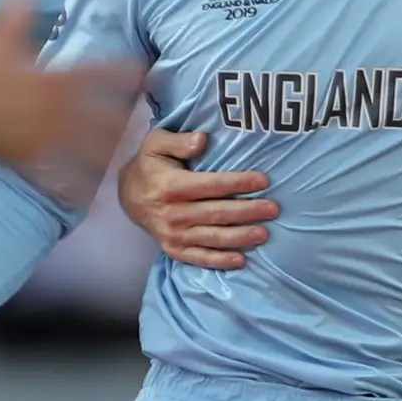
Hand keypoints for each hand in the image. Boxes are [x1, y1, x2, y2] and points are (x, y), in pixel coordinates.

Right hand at [0, 0, 139, 187]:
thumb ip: (17, 15)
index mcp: (54, 76)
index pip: (104, 73)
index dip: (129, 74)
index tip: (147, 76)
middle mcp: (55, 107)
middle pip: (109, 121)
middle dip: (125, 126)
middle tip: (136, 130)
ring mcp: (43, 136)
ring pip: (91, 155)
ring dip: (106, 160)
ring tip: (116, 165)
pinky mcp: (26, 159)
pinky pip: (59, 178)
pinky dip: (74, 189)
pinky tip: (85, 197)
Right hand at [115, 127, 276, 270]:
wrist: (128, 196)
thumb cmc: (149, 166)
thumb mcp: (155, 144)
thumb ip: (178, 141)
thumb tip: (202, 139)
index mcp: (170, 186)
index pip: (210, 185)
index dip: (238, 183)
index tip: (263, 181)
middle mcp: (172, 213)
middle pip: (216, 213)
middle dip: (247, 211)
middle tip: (273, 209)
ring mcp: (173, 234)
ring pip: (212, 237)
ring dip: (240, 237)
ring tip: (264, 234)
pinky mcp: (174, 249)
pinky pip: (199, 258)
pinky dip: (220, 261)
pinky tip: (241, 260)